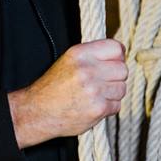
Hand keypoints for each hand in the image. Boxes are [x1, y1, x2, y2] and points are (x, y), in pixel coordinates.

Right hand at [8, 39, 127, 148]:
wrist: (37, 112)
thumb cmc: (53, 87)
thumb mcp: (68, 61)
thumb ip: (93, 55)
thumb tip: (121, 54)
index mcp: (79, 54)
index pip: (116, 48)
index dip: (118, 57)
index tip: (114, 63)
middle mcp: (87, 70)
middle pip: (123, 69)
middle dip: (116, 77)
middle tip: (103, 82)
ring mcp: (94, 90)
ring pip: (122, 88)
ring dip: (112, 93)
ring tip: (95, 95)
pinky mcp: (98, 108)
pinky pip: (117, 105)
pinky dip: (108, 107)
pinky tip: (93, 106)